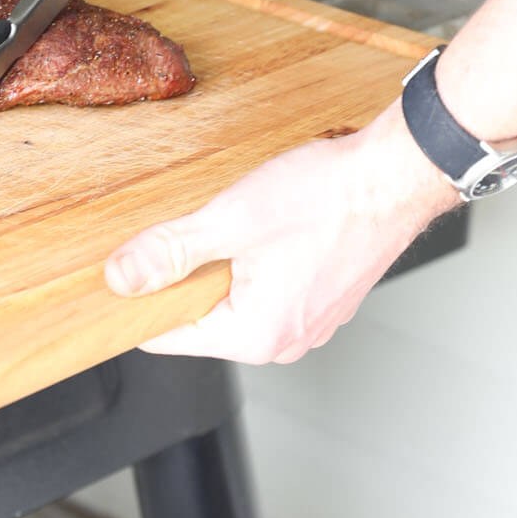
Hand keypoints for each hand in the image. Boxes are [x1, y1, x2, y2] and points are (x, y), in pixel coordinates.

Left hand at [105, 105, 456, 362]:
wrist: (393, 177)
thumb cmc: (328, 198)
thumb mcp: (230, 219)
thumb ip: (170, 251)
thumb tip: (123, 278)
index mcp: (255, 334)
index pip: (168, 336)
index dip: (144, 299)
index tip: (136, 267)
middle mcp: (285, 341)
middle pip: (204, 317)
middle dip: (191, 277)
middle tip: (200, 229)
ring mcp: (310, 324)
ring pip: (238, 301)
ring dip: (228, 267)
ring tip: (241, 225)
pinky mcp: (325, 301)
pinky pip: (271, 291)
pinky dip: (260, 265)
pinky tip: (270, 228)